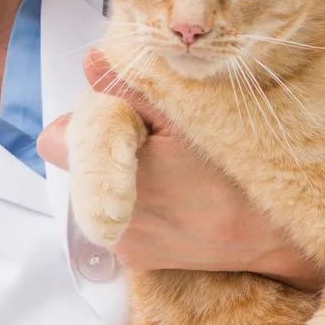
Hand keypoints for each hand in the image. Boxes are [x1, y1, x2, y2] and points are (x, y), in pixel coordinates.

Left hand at [36, 51, 324, 291]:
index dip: (75, 127)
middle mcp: (107, 212)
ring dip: (120, 185)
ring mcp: (122, 242)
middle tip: (145, 145)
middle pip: (77, 170)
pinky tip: (173, 203)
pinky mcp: (138, 263)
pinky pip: (120, 227)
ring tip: (165, 175)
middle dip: (102, 155)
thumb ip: (130, 90)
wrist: (270, 236)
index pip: (54, 143)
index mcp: (112, 169)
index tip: (107, 123)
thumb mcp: (184, 119)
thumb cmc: (229, 172)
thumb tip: (90, 61)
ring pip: (98, 198)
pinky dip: (137, 213)